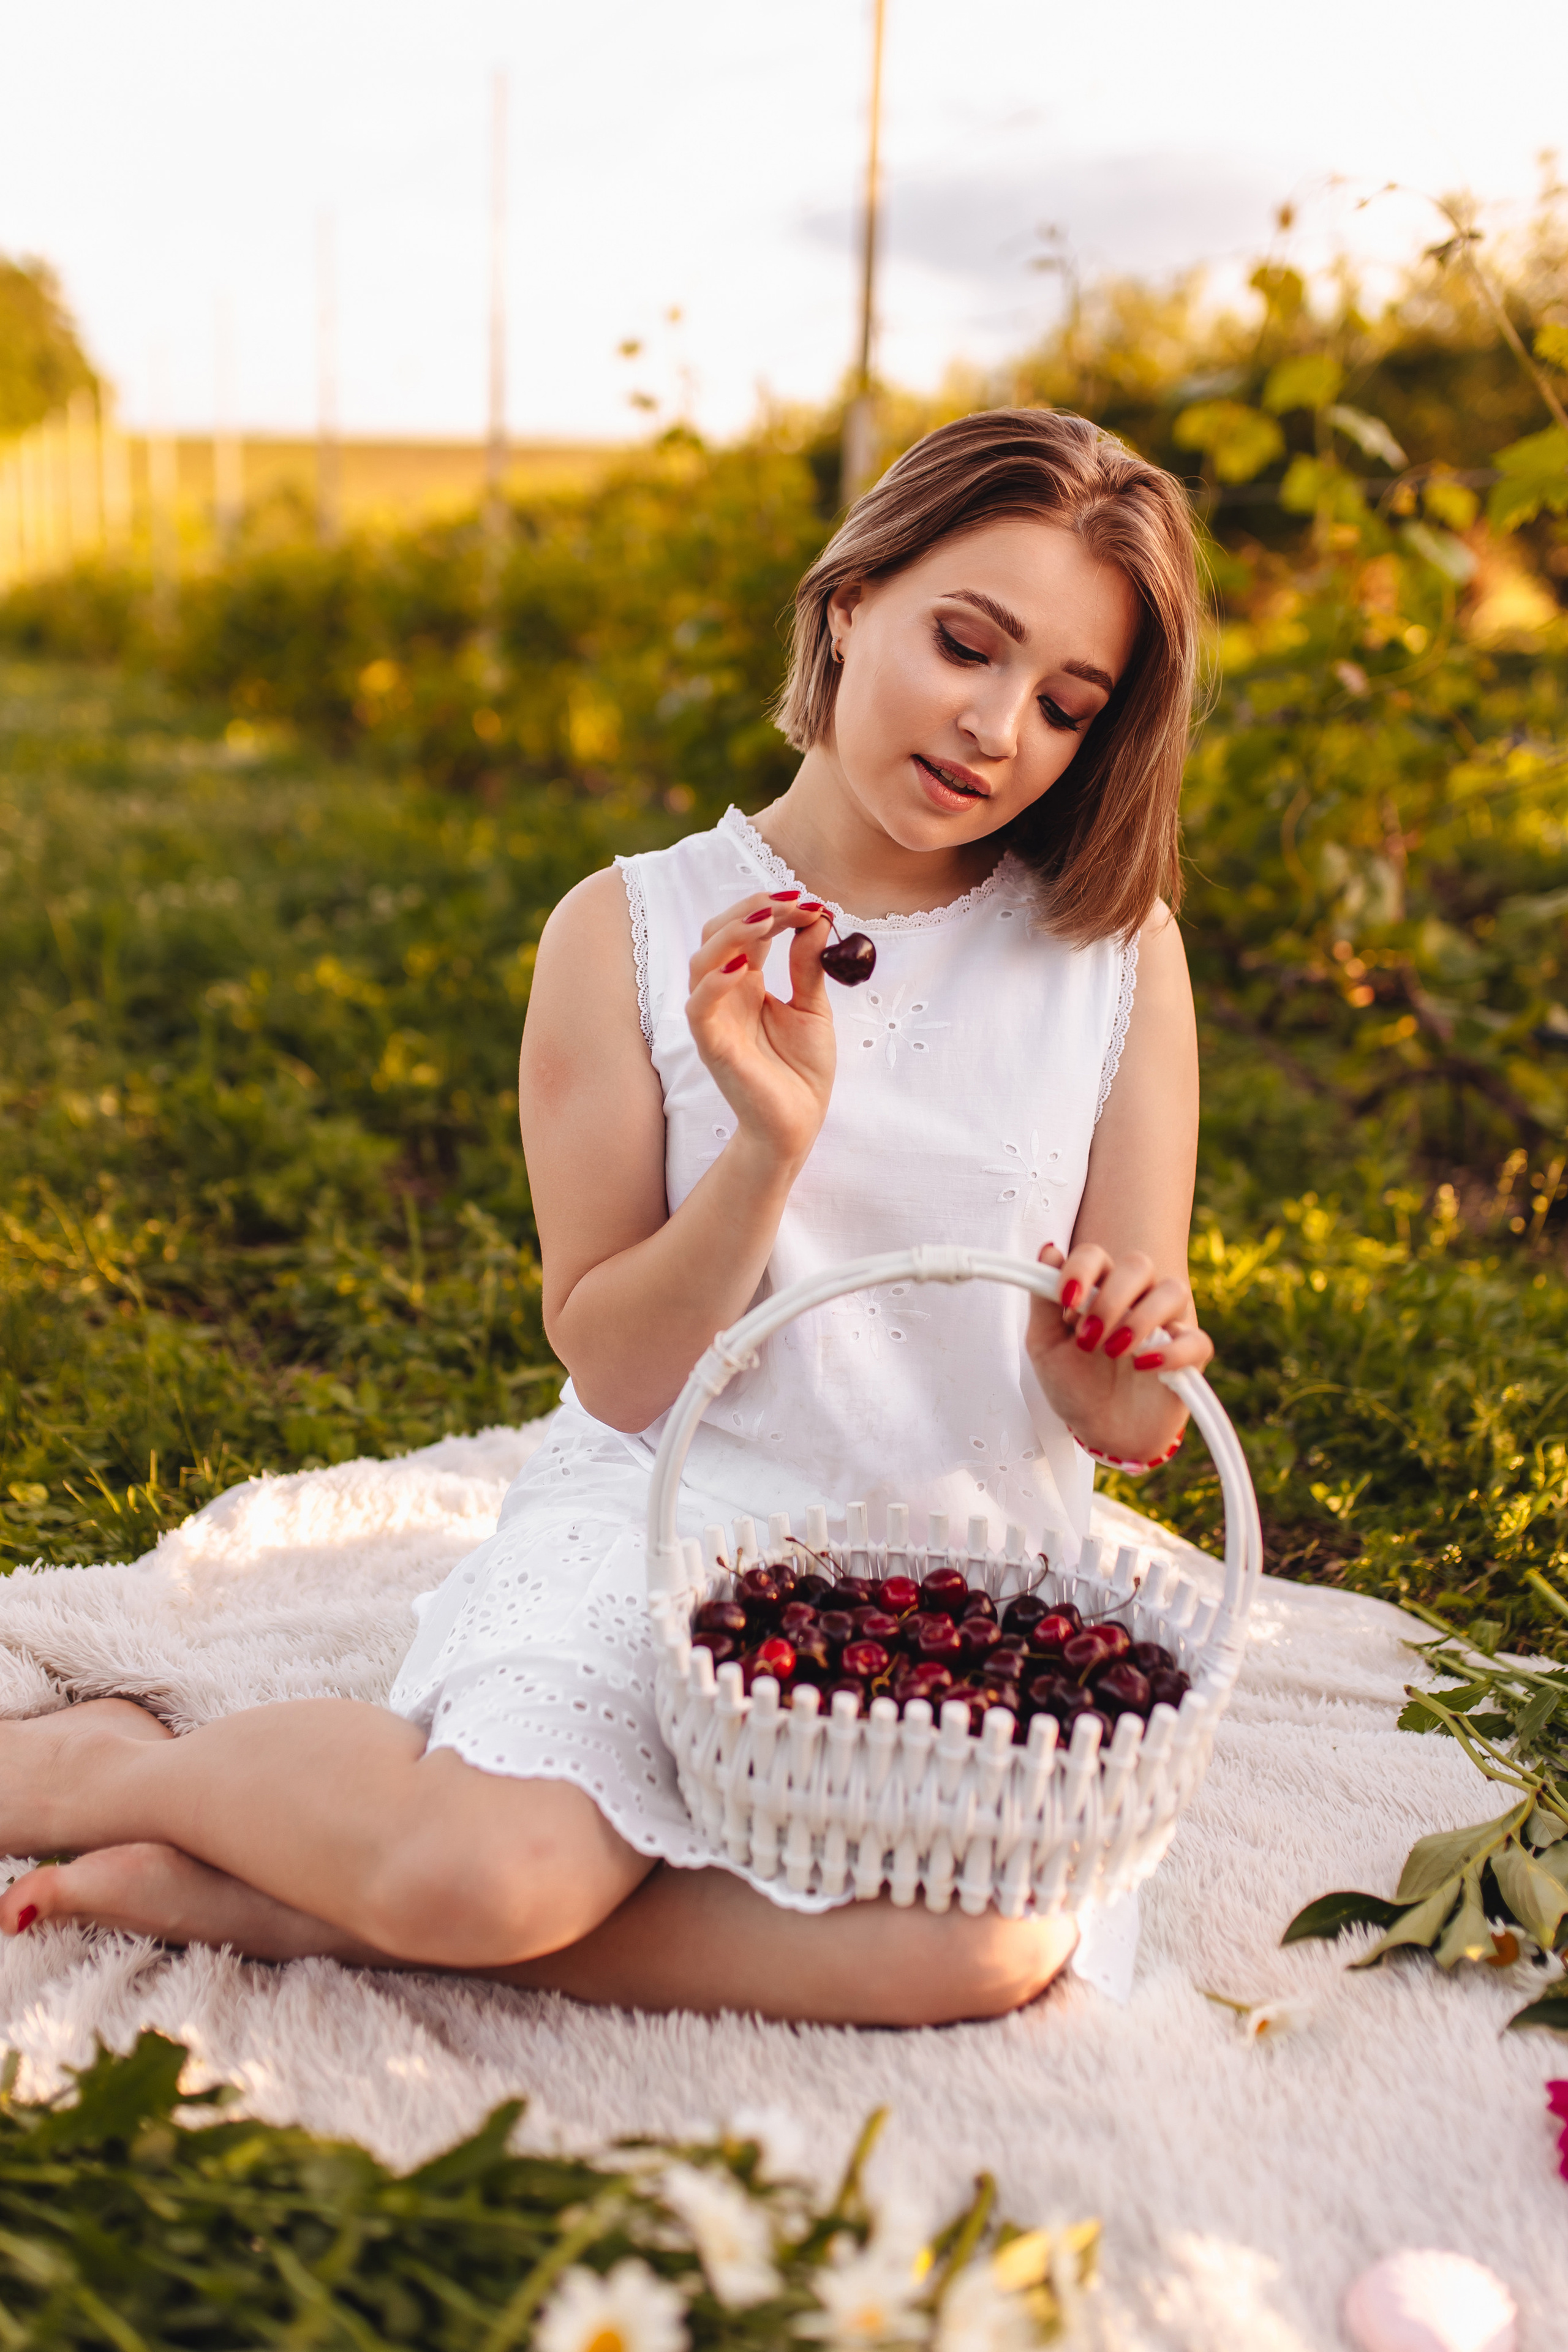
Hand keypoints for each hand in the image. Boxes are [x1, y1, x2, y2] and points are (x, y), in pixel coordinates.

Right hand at [685, 891, 836, 1168]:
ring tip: (769, 919)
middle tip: (794, 902)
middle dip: (753, 909)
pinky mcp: (712, 1045)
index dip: (774, 909)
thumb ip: (808, 965)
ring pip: (702, 960)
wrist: (797, 1124)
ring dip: (734, 933)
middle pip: (717, 933)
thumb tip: (817, 918)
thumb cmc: (801, 1071)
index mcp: (747, 982)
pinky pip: (699, 1006)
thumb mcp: (813, 1008)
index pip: (747, 929)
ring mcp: (715, 1017)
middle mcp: (725, 993)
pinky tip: (744, 965)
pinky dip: (715, 981)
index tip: (811, 902)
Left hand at [1026, 1242, 1212, 1463]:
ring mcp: (1166, 1324)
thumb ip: (1044, 1301)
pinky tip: (1145, 1367)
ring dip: (1141, 1317)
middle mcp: (1135, 1298)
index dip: (1081, 1269)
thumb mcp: (1046, 1345)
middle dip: (1111, 1297)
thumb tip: (1049, 1250)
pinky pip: (1196, 1341)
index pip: (1096, 1255)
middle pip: (1138, 1265)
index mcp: (1098, 1289)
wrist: (1100, 1431)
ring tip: (1114, 1351)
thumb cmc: (1074, 1383)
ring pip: (1172, 1291)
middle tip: (1088, 1336)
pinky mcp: (1190, 1356)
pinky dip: (1173, 1352)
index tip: (1066, 1298)